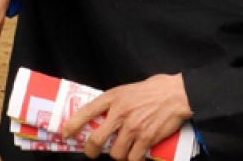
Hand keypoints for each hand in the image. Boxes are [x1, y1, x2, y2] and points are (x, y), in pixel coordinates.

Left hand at [62, 74, 190, 160]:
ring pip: (115, 153)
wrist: (176, 95)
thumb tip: (103, 115)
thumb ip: (114, 102)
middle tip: (92, 153)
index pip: (86, 112)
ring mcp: (133, 128)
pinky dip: (133, 159)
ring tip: (121, 151)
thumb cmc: (153, 89)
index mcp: (113, 97)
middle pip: (96, 139)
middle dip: (91, 151)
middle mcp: (120, 113)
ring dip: (117, 155)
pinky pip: (133, 158)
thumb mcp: (127, 89)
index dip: (73, 125)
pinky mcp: (146, 139)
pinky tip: (135, 155)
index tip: (66, 134)